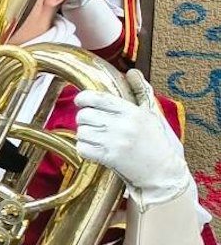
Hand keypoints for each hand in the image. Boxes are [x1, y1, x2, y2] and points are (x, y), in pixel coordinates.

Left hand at [75, 71, 191, 204]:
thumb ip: (141, 92)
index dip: (83, 98)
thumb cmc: (158, 142)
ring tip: (98, 138)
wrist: (164, 172)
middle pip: (84, 115)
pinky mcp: (110, 158)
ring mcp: (115, 142)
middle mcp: (123, 125)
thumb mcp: (152, 114)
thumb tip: (133, 71)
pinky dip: (84, 149)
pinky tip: (95, 149)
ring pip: (81, 132)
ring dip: (85, 135)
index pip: (97, 98)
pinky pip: (82, 148)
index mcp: (133, 112)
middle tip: (94, 125)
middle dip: (85, 120)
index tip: (81, 102)